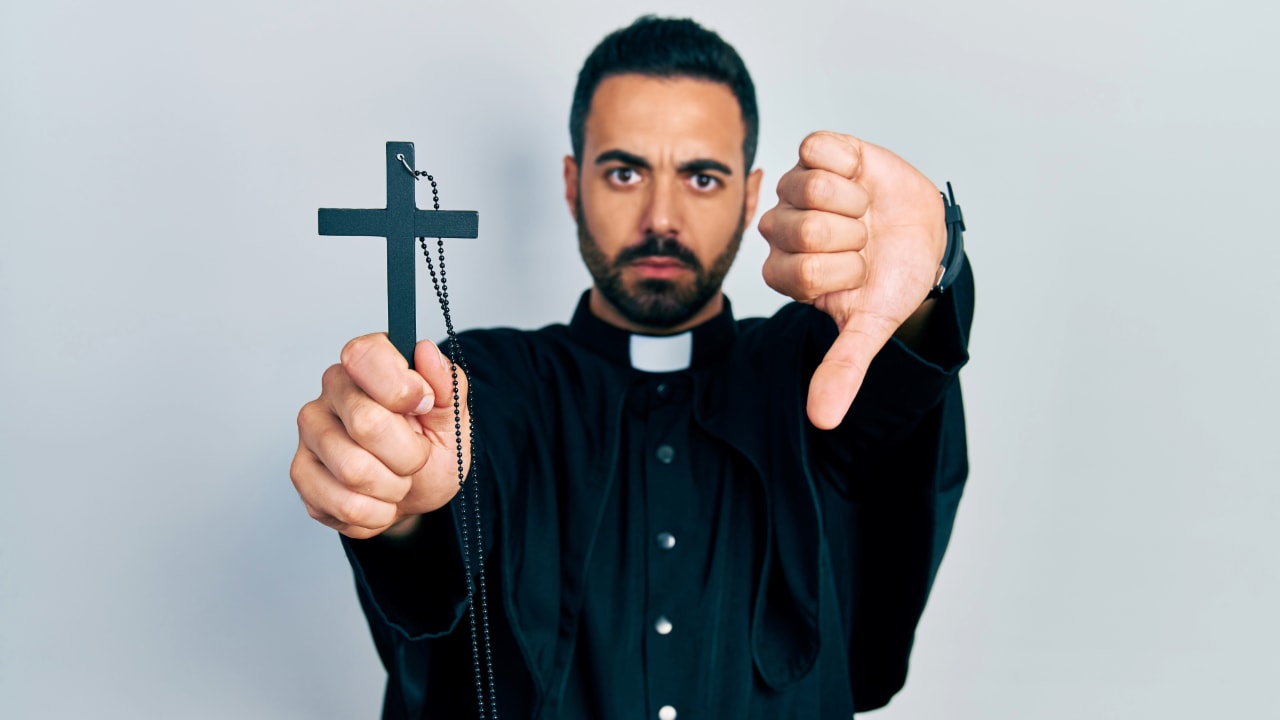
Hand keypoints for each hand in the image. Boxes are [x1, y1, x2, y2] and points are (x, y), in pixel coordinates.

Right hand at [290, 334, 470, 538]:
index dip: (402, 389)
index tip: (424, 406)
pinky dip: (377, 512)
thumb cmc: (430, 446)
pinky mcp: (301, 473)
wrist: (417, 492)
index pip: (365, 356)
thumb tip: (426, 352)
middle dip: (409, 454)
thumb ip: (447, 383)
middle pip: (366, 423)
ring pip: (354, 471)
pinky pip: (344, 504)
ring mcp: (311, 432)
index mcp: (368, 363)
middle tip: (417, 456)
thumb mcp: (452, 416)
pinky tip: (379, 498)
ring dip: (393, 486)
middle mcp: (332, 389)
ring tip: (398, 478)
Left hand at [758, 131, 944, 429]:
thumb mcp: (870, 326)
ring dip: (853, 202)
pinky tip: (859, 179)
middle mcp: (781, 229)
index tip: (858, 273)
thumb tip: (823, 421)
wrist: (924, 233)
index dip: (842, 271)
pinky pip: (817, 149)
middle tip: (863, 241)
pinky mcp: (815, 153)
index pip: (800, 271)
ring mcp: (794, 188)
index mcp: (784, 272)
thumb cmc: (890, 279)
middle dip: (850, 237)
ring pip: (809, 188)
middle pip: (803, 228)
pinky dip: (849, 165)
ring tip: (864, 212)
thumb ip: (843, 368)